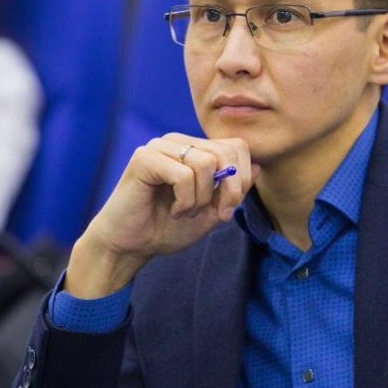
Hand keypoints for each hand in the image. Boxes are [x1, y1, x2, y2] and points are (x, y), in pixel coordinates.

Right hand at [66, 133, 256, 296]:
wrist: (130, 246)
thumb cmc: (167, 228)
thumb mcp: (211, 211)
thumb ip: (232, 190)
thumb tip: (257, 166)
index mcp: (195, 150)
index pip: (236, 146)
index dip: (242, 179)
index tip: (227, 209)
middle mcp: (178, 142)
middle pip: (226, 152)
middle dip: (228, 191)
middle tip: (213, 214)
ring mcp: (160, 147)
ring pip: (206, 163)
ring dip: (202, 198)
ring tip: (186, 212)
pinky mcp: (144, 158)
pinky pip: (183, 174)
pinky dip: (185, 200)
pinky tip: (174, 211)